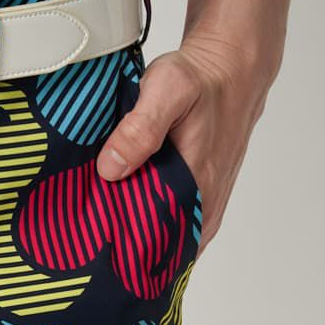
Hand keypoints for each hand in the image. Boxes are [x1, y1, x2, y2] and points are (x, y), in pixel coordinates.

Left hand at [96, 32, 275, 253]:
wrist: (233, 66)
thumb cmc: (200, 78)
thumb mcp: (166, 90)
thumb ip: (139, 129)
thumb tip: (110, 169)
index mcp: (196, 184)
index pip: (159, 241)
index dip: (126, 253)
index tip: (94, 258)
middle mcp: (205, 201)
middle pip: (163, 247)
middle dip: (129, 255)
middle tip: (91, 257)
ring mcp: (207, 201)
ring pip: (173, 240)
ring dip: (143, 245)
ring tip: (106, 252)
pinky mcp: (205, 194)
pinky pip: (180, 228)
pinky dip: (158, 233)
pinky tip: (131, 232)